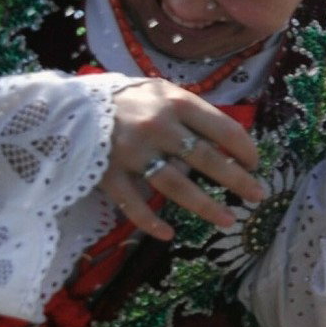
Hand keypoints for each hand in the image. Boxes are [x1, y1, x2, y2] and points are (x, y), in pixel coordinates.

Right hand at [101, 79, 264, 240]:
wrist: (66, 105)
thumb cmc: (126, 101)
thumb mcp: (161, 94)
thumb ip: (192, 113)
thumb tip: (231, 142)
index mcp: (175, 102)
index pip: (224, 129)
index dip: (245, 149)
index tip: (255, 164)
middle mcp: (156, 126)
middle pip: (207, 160)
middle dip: (238, 181)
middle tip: (258, 196)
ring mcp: (131, 152)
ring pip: (176, 186)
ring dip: (206, 206)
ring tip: (229, 220)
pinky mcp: (107, 173)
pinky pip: (133, 204)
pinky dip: (150, 222)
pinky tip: (169, 233)